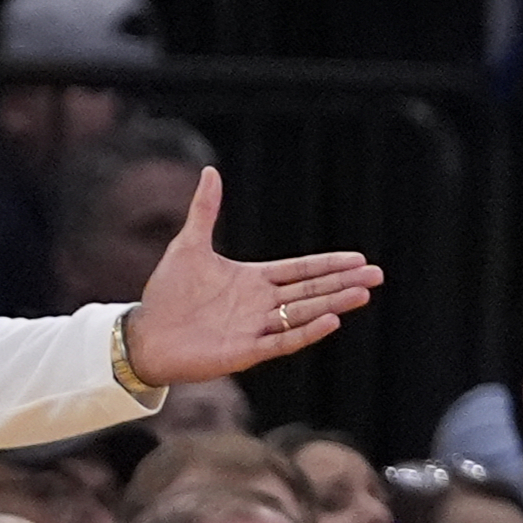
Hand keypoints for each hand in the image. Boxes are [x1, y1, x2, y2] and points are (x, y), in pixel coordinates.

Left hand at [124, 167, 382, 385]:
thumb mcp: (188, 246)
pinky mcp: (246, 351)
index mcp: (253, 281)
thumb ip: (204, 210)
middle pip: (310, 292)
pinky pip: (283, 341)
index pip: (300, 271)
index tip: (359, 258)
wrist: (145, 334)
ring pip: (303, 314)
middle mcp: (260, 305)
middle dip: (343, 283)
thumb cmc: (167, 293)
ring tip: (363, 293)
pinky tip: (331, 320)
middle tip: (377, 275)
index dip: (328, 265)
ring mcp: (256, 328)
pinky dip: (307, 331)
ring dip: (333, 304)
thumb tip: (211, 171)